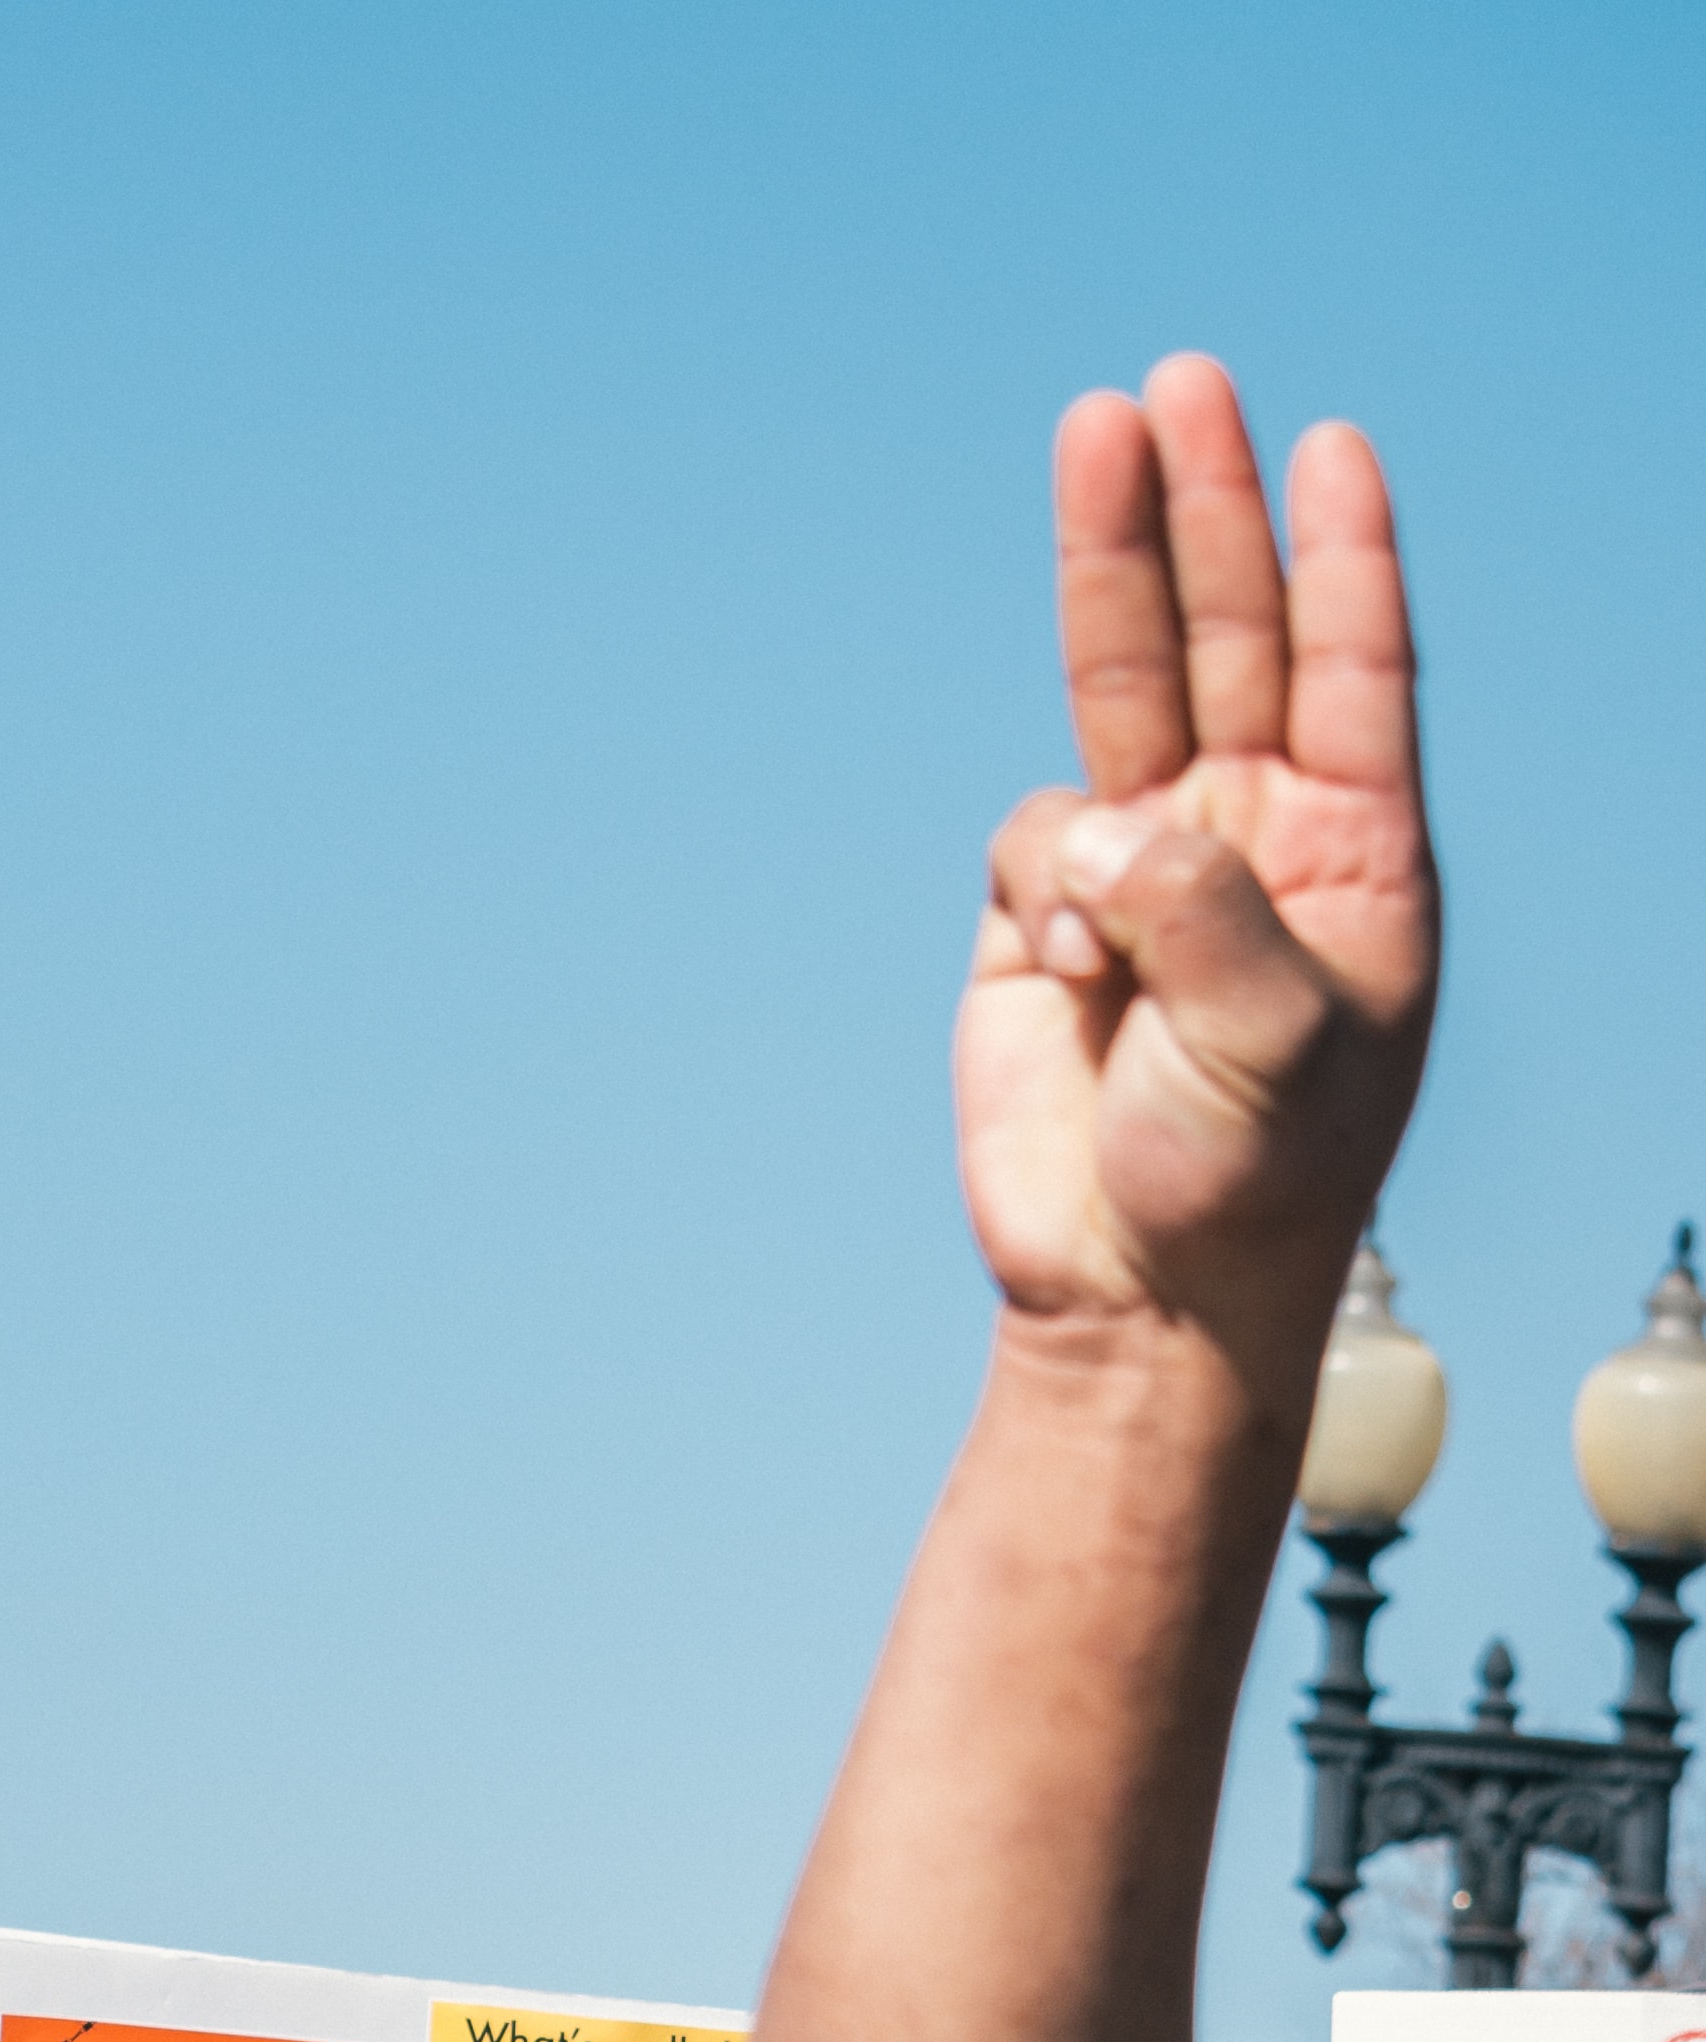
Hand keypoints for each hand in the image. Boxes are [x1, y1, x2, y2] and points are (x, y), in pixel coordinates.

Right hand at [957, 358, 1435, 1357]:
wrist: (1134, 1301)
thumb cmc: (1251, 1185)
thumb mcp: (1278, 1042)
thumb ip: (1203, 906)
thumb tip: (1101, 825)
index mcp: (1356, 857)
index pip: (1357, 671)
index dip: (1345, 557)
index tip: (1333, 448)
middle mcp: (1253, 840)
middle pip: (1232, 635)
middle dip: (1209, 509)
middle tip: (1183, 386)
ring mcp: (1143, 872)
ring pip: (1125, 682)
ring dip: (1115, 560)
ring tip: (1100, 429)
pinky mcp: (1044, 921)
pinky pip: (1037, 837)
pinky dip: (1051, 882)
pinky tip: (1075, 968)